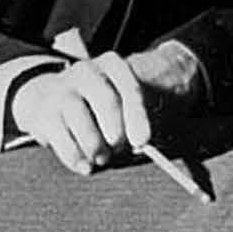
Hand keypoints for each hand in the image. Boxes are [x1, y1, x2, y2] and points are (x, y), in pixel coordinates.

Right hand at [10, 49, 191, 176]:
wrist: (48, 98)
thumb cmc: (100, 108)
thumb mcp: (125, 105)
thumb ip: (148, 121)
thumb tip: (188, 140)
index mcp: (113, 66)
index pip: (130, 89)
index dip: (138, 116)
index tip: (143, 142)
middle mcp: (86, 72)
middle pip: (105, 102)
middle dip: (115, 133)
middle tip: (118, 151)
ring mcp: (63, 90)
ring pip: (82, 122)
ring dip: (95, 147)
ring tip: (101, 158)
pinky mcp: (44, 112)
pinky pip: (61, 139)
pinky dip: (75, 157)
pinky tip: (84, 165)